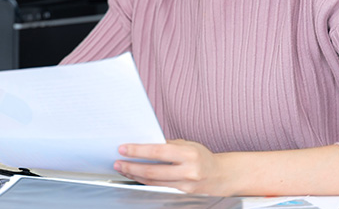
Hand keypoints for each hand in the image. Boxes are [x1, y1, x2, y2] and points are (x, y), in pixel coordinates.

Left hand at [113, 139, 233, 195]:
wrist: (221, 176)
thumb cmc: (201, 156)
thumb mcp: (187, 144)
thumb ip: (167, 145)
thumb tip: (142, 142)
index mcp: (189, 154)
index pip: (158, 152)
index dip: (138, 151)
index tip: (123, 149)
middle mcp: (188, 171)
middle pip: (153, 171)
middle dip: (131, 166)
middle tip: (117, 163)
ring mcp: (186, 186)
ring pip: (154, 182)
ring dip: (135, 175)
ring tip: (123, 169)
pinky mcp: (183, 195)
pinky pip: (160, 188)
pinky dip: (146, 182)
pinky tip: (136, 177)